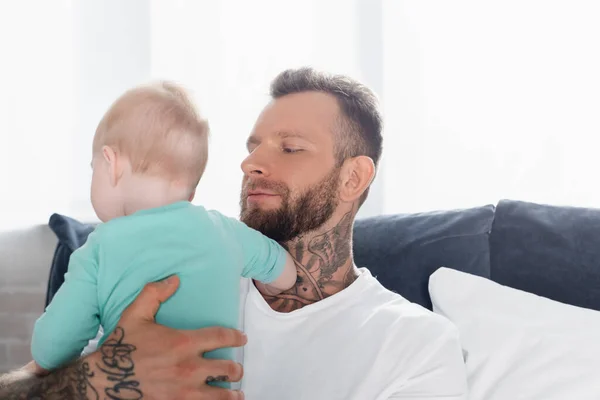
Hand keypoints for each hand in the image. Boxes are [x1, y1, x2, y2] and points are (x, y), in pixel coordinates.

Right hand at [87, 275, 246, 399]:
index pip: (221, 337)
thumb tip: (174, 279)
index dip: (235, 337)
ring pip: (220, 395)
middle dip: (236, 370)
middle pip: (227, 369)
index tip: (241, 338)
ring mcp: (183, 391)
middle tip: (237, 370)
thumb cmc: (121, 347)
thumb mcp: (135, 314)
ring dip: (231, 394)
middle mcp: (188, 368)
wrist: (103, 379)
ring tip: (236, 394)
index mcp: (183, 343)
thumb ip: (154, 293)